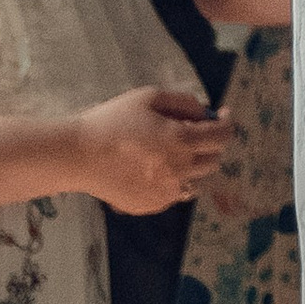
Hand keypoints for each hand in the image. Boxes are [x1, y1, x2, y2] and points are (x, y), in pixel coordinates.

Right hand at [68, 87, 229, 214]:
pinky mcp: (150, 206)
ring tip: (174, 153)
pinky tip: (154, 170)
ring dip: (194, 166)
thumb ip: (183, 103)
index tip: (222, 114)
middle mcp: (179, 171)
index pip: (222, 136)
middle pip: (213, 160)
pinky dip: (173, 182)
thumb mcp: (149, 97)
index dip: (226, 122)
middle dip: (210, 144)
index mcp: (181, 141)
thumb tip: (204, 113)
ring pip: (197, 182)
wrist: (77, 156)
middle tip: (195, 132)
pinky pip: (174, 195)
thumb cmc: (112, 121)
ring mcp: (165, 193)